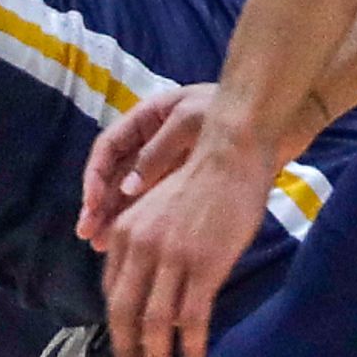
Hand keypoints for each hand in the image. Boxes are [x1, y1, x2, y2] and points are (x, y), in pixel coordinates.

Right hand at [82, 80, 215, 245]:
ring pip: (129, 193)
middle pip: (114, 175)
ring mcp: (163, 163)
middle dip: (99, 204)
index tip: (92, 202)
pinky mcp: (179, 183)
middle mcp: (147, 142)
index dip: (96, 175)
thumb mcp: (190, 121)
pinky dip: (139, 222)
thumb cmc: (229, 111)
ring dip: (114, 217)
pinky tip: (129, 243)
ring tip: (100, 245)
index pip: (108, 147)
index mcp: (145, 119)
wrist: (269, 122)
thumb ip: (158, 152)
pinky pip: (151, 203)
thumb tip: (128, 189)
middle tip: (88, 233)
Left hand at [99, 107, 280, 356]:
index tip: (128, 349)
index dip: (118, 327)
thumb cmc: (201, 181)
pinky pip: (191, 319)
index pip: (112, 292)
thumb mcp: (158, 209)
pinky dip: (190, 348)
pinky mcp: (203, 265)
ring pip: (156, 323)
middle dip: (129, 353)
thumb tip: (144, 282)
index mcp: (124, 232)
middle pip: (125, 313)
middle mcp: (140, 246)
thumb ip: (145, 242)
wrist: (230, 154)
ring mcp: (171, 257)